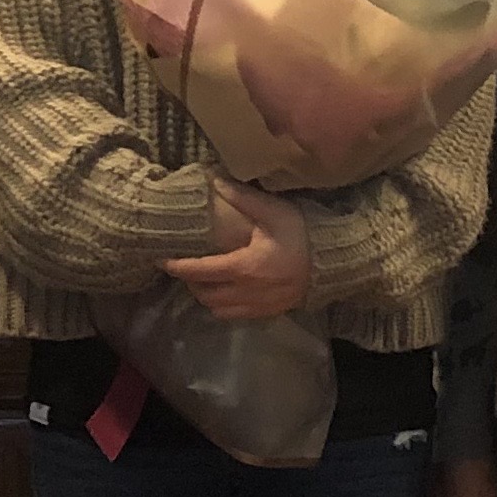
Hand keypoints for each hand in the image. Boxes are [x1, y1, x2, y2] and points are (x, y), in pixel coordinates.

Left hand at [162, 180, 310, 320]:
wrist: (334, 263)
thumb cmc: (303, 235)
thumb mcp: (273, 212)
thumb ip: (243, 199)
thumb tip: (215, 181)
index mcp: (244, 267)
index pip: (200, 271)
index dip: (178, 266)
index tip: (162, 259)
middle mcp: (246, 292)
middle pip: (204, 294)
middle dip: (190, 282)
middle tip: (184, 265)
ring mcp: (257, 306)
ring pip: (217, 309)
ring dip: (204, 296)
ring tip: (202, 279)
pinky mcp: (267, 312)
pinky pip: (234, 315)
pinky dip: (222, 306)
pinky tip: (225, 291)